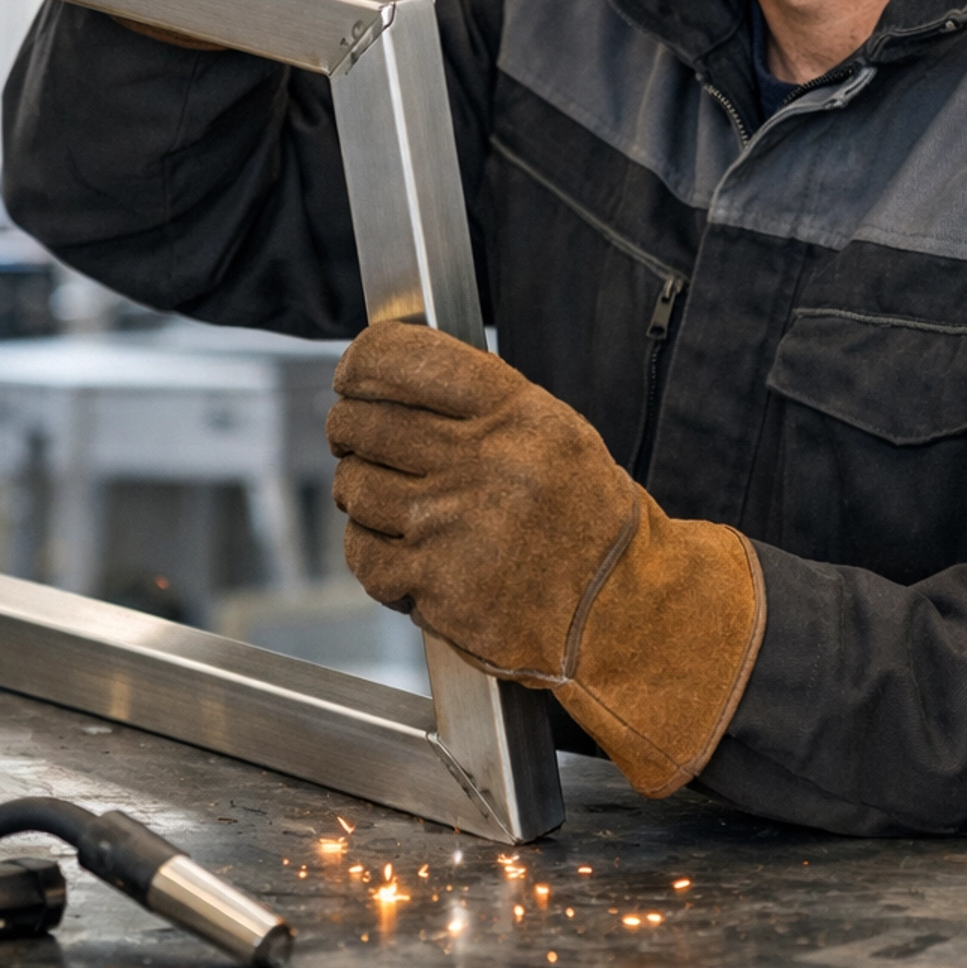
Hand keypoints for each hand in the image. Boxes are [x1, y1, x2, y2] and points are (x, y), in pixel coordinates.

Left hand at [328, 322, 765, 797]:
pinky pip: (363, 554)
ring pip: (355, 488)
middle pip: (365, 424)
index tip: (351, 378)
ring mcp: (453, 523)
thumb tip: (393, 378)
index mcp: (513, 412)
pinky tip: (404, 553)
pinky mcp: (436, 582)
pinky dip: (371, 553)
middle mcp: (481, 460)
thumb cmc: (585, 517)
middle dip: (348, 431)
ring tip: (392, 502)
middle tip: (356, 440)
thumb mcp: (555, 432)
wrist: (619, 608)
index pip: (406, 360)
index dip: (362, 363)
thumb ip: (484, 402)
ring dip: (360, 493)